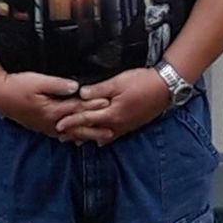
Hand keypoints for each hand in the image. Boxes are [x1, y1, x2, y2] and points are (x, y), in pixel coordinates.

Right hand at [0, 71, 109, 137]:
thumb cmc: (18, 86)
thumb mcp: (38, 81)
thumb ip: (57, 85)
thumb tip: (76, 87)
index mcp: (53, 110)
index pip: (78, 108)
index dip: (93, 106)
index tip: (107, 104)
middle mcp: (51, 122)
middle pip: (77, 126)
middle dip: (95, 128)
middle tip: (111, 131)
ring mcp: (45, 126)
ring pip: (70, 133)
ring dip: (85, 135)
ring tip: (98, 139)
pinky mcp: (40, 126)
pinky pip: (60, 134)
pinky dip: (71, 137)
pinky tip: (75, 139)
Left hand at [55, 67, 169, 144]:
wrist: (165, 87)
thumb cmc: (142, 82)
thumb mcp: (118, 82)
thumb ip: (99, 90)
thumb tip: (81, 94)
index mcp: (112, 114)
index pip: (86, 119)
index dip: (71, 121)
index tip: (57, 125)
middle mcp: (117, 124)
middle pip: (92, 131)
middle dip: (76, 134)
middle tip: (61, 137)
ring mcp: (125, 126)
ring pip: (102, 136)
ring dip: (88, 137)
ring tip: (76, 140)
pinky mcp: (131, 125)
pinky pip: (113, 135)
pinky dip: (103, 137)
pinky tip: (100, 140)